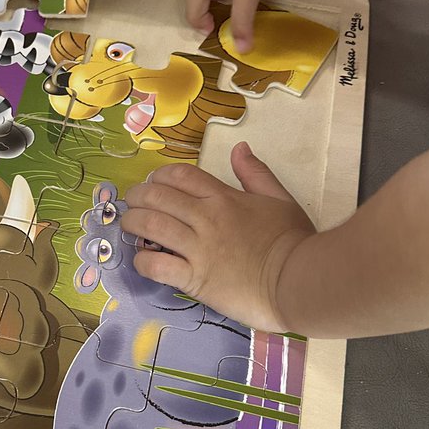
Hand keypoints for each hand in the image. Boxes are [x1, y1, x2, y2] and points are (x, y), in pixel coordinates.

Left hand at [121, 143, 315, 332]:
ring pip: (151, 226)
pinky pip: (157, 265)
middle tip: (133, 203)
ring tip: (128, 225)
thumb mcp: (279, 198)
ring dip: (133, 223)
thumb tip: (239, 148)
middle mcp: (206, 218)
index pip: (180, 176)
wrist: (300, 280)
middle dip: (139, 196)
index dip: (160, 176)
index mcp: (224, 198)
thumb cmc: (293, 241)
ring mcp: (198, 249)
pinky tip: (141, 259)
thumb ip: (255, 173)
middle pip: (158, 197)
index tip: (154, 183)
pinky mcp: (195, 279)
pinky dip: (142, 260)